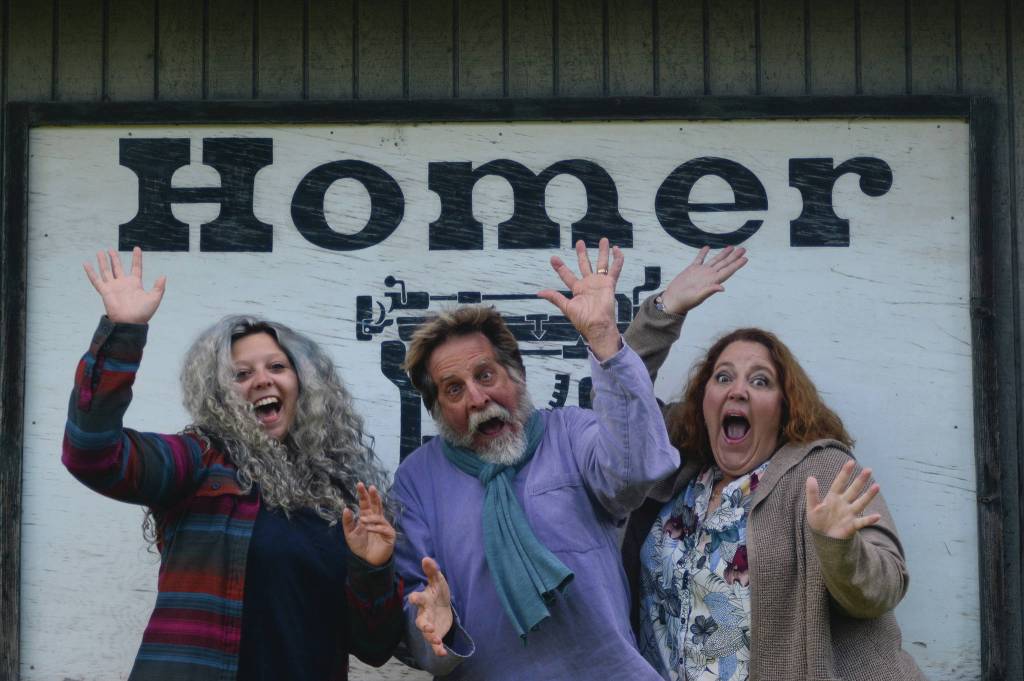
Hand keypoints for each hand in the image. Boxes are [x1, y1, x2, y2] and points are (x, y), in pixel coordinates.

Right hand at [83, 247, 165, 323]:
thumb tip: (163, 276)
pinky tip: (86, 264)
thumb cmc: (143, 313)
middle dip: (114, 258)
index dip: (137, 258)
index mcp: (135, 284)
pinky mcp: (105, 291)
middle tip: (110, 249)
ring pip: (107, 271)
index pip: (136, 267)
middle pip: (118, 267)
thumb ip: (159, 287)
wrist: (131, 322)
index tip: (136, 248)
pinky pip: (96, 280)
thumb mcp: (154, 298)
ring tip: (100, 252)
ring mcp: (113, 287)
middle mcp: (123, 283)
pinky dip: (91, 272)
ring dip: (103, 261)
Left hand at [342, 483, 395, 566]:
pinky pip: (383, 528)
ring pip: (379, 516)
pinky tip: (367, 528)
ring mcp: (384, 526)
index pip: (366, 503)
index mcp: (367, 517)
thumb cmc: (360, 546)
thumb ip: (348, 522)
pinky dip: (374, 528)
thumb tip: (346, 508)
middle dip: (373, 496)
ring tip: (362, 520)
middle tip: (371, 487)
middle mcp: (376, 519)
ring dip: (370, 518)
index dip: (364, 494)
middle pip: (376, 505)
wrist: (367, 561)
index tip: (360, 484)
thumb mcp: (350, 534)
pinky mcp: (389, 534)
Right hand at [408, 557, 453, 656]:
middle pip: (420, 620)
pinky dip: (437, 648)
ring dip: (430, 637)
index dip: (415, 598)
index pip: (418, 598)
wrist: (443, 606)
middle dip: (423, 624)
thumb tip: (426, 558)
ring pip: (426, 633)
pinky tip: (442, 652)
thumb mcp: (438, 581)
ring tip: (436, 641)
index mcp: (424, 600)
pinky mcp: (435, 634)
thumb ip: (432, 571)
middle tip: (428, 628)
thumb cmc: (437, 592)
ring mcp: (429, 625)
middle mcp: (424, 614)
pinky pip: (434, 643)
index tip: (413, 598)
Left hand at [538, 238, 622, 360]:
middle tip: (579, 242)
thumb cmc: (582, 319)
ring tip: (603, 240)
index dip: (560, 267)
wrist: (597, 325)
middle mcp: (588, 284)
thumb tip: (539, 293)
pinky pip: (615, 270)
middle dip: (582, 253)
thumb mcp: (566, 307)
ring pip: (601, 264)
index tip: (553, 258)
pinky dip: (617, 260)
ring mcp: (600, 283)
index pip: (567, 275)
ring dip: (602, 252)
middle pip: (585, 265)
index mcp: (577, 289)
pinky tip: (617, 250)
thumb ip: (555, 297)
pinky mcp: (609, 284)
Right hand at [659, 245, 746, 314]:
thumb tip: (722, 288)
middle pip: (724, 264)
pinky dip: (703, 253)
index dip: (737, 265)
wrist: (673, 300)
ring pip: (715, 260)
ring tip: (731, 247)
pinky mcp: (691, 269)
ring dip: (723, 254)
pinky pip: (699, 259)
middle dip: (734, 257)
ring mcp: (701, 272)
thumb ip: (709, 291)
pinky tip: (707, 247)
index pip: (728, 271)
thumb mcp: (698, 297)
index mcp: (712, 281)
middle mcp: (709, 275)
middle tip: (743, 249)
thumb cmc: (685, 301)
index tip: (745, 259)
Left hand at [805, 459, 881, 539]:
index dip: (845, 472)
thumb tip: (810, 477)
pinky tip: (877, 516)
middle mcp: (844, 503)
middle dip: (860, 480)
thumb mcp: (812, 506)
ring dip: (869, 495)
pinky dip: (869, 520)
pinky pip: (862, 522)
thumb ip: (812, 493)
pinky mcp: (852, 525)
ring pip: (861, 502)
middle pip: (853, 489)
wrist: (823, 537)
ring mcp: (849, 513)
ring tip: (877, 486)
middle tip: (869, 470)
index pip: (840, 482)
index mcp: (833, 497)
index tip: (851, 462)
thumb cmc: (818, 520)